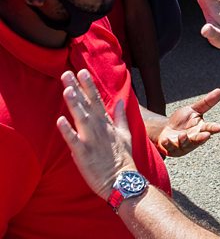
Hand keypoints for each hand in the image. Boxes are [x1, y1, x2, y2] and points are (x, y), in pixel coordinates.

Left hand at [57, 69, 135, 200]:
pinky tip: (60, 121)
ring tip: (67, 89)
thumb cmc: (123, 158)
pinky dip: (67, 131)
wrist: (123, 180)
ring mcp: (91, 140)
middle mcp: (99, 128)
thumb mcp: (125, 133)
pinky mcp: (83, 154)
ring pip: (81, 118)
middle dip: (78, 88)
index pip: (97, 100)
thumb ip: (120, 116)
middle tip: (67, 73)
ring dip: (74, 104)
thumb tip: (120, 101)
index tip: (82, 71)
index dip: (89, 86)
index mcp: (107, 123)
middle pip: (87, 105)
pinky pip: (74, 141)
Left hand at [157, 89, 219, 156]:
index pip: (209, 128)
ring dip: (184, 140)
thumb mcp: (194, 109)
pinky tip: (165, 140)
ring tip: (182, 135)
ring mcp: (183, 145)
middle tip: (206, 135)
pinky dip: (168, 144)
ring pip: (185, 144)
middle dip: (202, 138)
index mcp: (201, 129)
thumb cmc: (183, 121)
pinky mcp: (171, 148)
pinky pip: (170, 147)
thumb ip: (207, 102)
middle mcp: (194, 139)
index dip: (214, 128)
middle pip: (199, 139)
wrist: (166, 130)